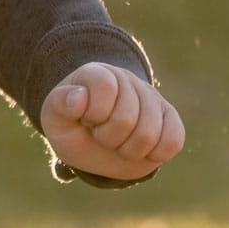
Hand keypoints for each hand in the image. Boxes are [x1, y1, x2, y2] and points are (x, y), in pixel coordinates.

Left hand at [39, 62, 184, 182]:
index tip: (86, 119)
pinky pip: (173, 141)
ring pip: (150, 133)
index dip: (94, 114)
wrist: (95, 142)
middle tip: (101, 135)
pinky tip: (140, 150)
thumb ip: (58, 105)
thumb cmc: (74, 129)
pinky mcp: (170, 117)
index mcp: (97, 73)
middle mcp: (127, 79)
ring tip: (119, 144)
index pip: (106, 87)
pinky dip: (154, 154)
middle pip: (127, 118)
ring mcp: (152, 97)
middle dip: (108, 138)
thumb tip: (79, 96)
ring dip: (128, 150)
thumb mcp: (55, 121)